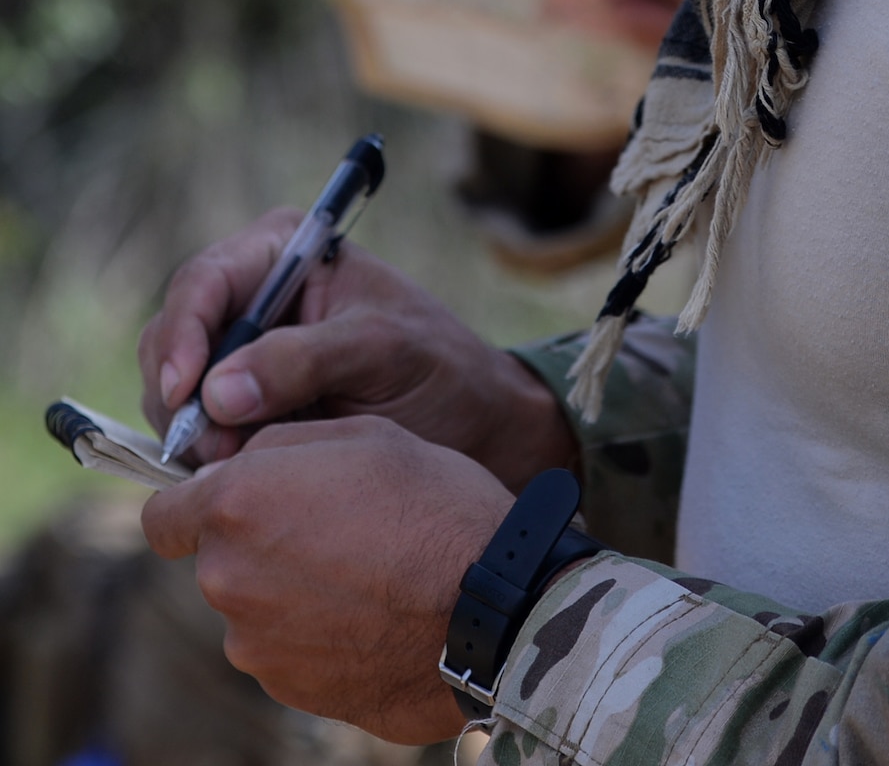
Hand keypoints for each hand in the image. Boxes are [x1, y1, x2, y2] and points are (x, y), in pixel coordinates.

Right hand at [138, 212, 577, 484]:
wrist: (474, 427)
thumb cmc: (441, 371)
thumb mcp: (382, 352)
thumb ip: (304, 362)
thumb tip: (216, 392)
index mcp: (286, 252)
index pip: (204, 282)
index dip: (182, 335)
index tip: (184, 392)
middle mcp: (255, 295)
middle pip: (175, 337)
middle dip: (182, 395)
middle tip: (214, 452)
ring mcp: (245, 353)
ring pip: (177, 390)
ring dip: (195, 432)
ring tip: (238, 463)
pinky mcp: (245, 407)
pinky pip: (199, 429)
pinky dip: (208, 454)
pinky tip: (241, 471)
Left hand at [142, 415, 509, 742]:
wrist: (489, 606)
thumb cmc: (433, 503)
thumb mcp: (364, 434)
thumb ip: (279, 444)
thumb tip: (236, 467)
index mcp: (238, 503)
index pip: (162, 516)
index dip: (194, 505)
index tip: (237, 501)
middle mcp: (228, 578)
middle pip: (218, 559)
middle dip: (259, 542)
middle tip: (334, 525)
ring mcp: (255, 644)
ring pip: (254, 606)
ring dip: (289, 588)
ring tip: (365, 571)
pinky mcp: (288, 690)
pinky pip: (286, 649)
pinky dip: (316, 631)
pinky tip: (373, 611)